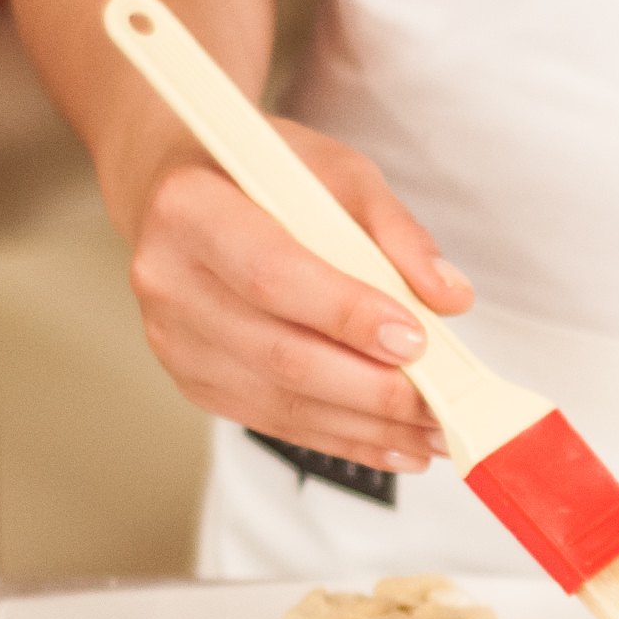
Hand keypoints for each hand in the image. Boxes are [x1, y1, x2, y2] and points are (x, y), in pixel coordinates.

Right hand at [127, 119, 473, 472]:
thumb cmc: (265, 178)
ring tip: (434, 435)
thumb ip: (396, 232)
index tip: (416, 340)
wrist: (189, 197)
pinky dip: (345, 438)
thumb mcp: (337, 174)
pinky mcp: (195, 382)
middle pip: (282, 355)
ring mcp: (176, 340)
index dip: (347, 315)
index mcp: (191, 210)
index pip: (273, 276)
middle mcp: (169, 280)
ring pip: (284, 403)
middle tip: (443, 405)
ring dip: (370, 427)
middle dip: (374, 389)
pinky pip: (278, 422)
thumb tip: (449, 295)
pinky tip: (396, 444)